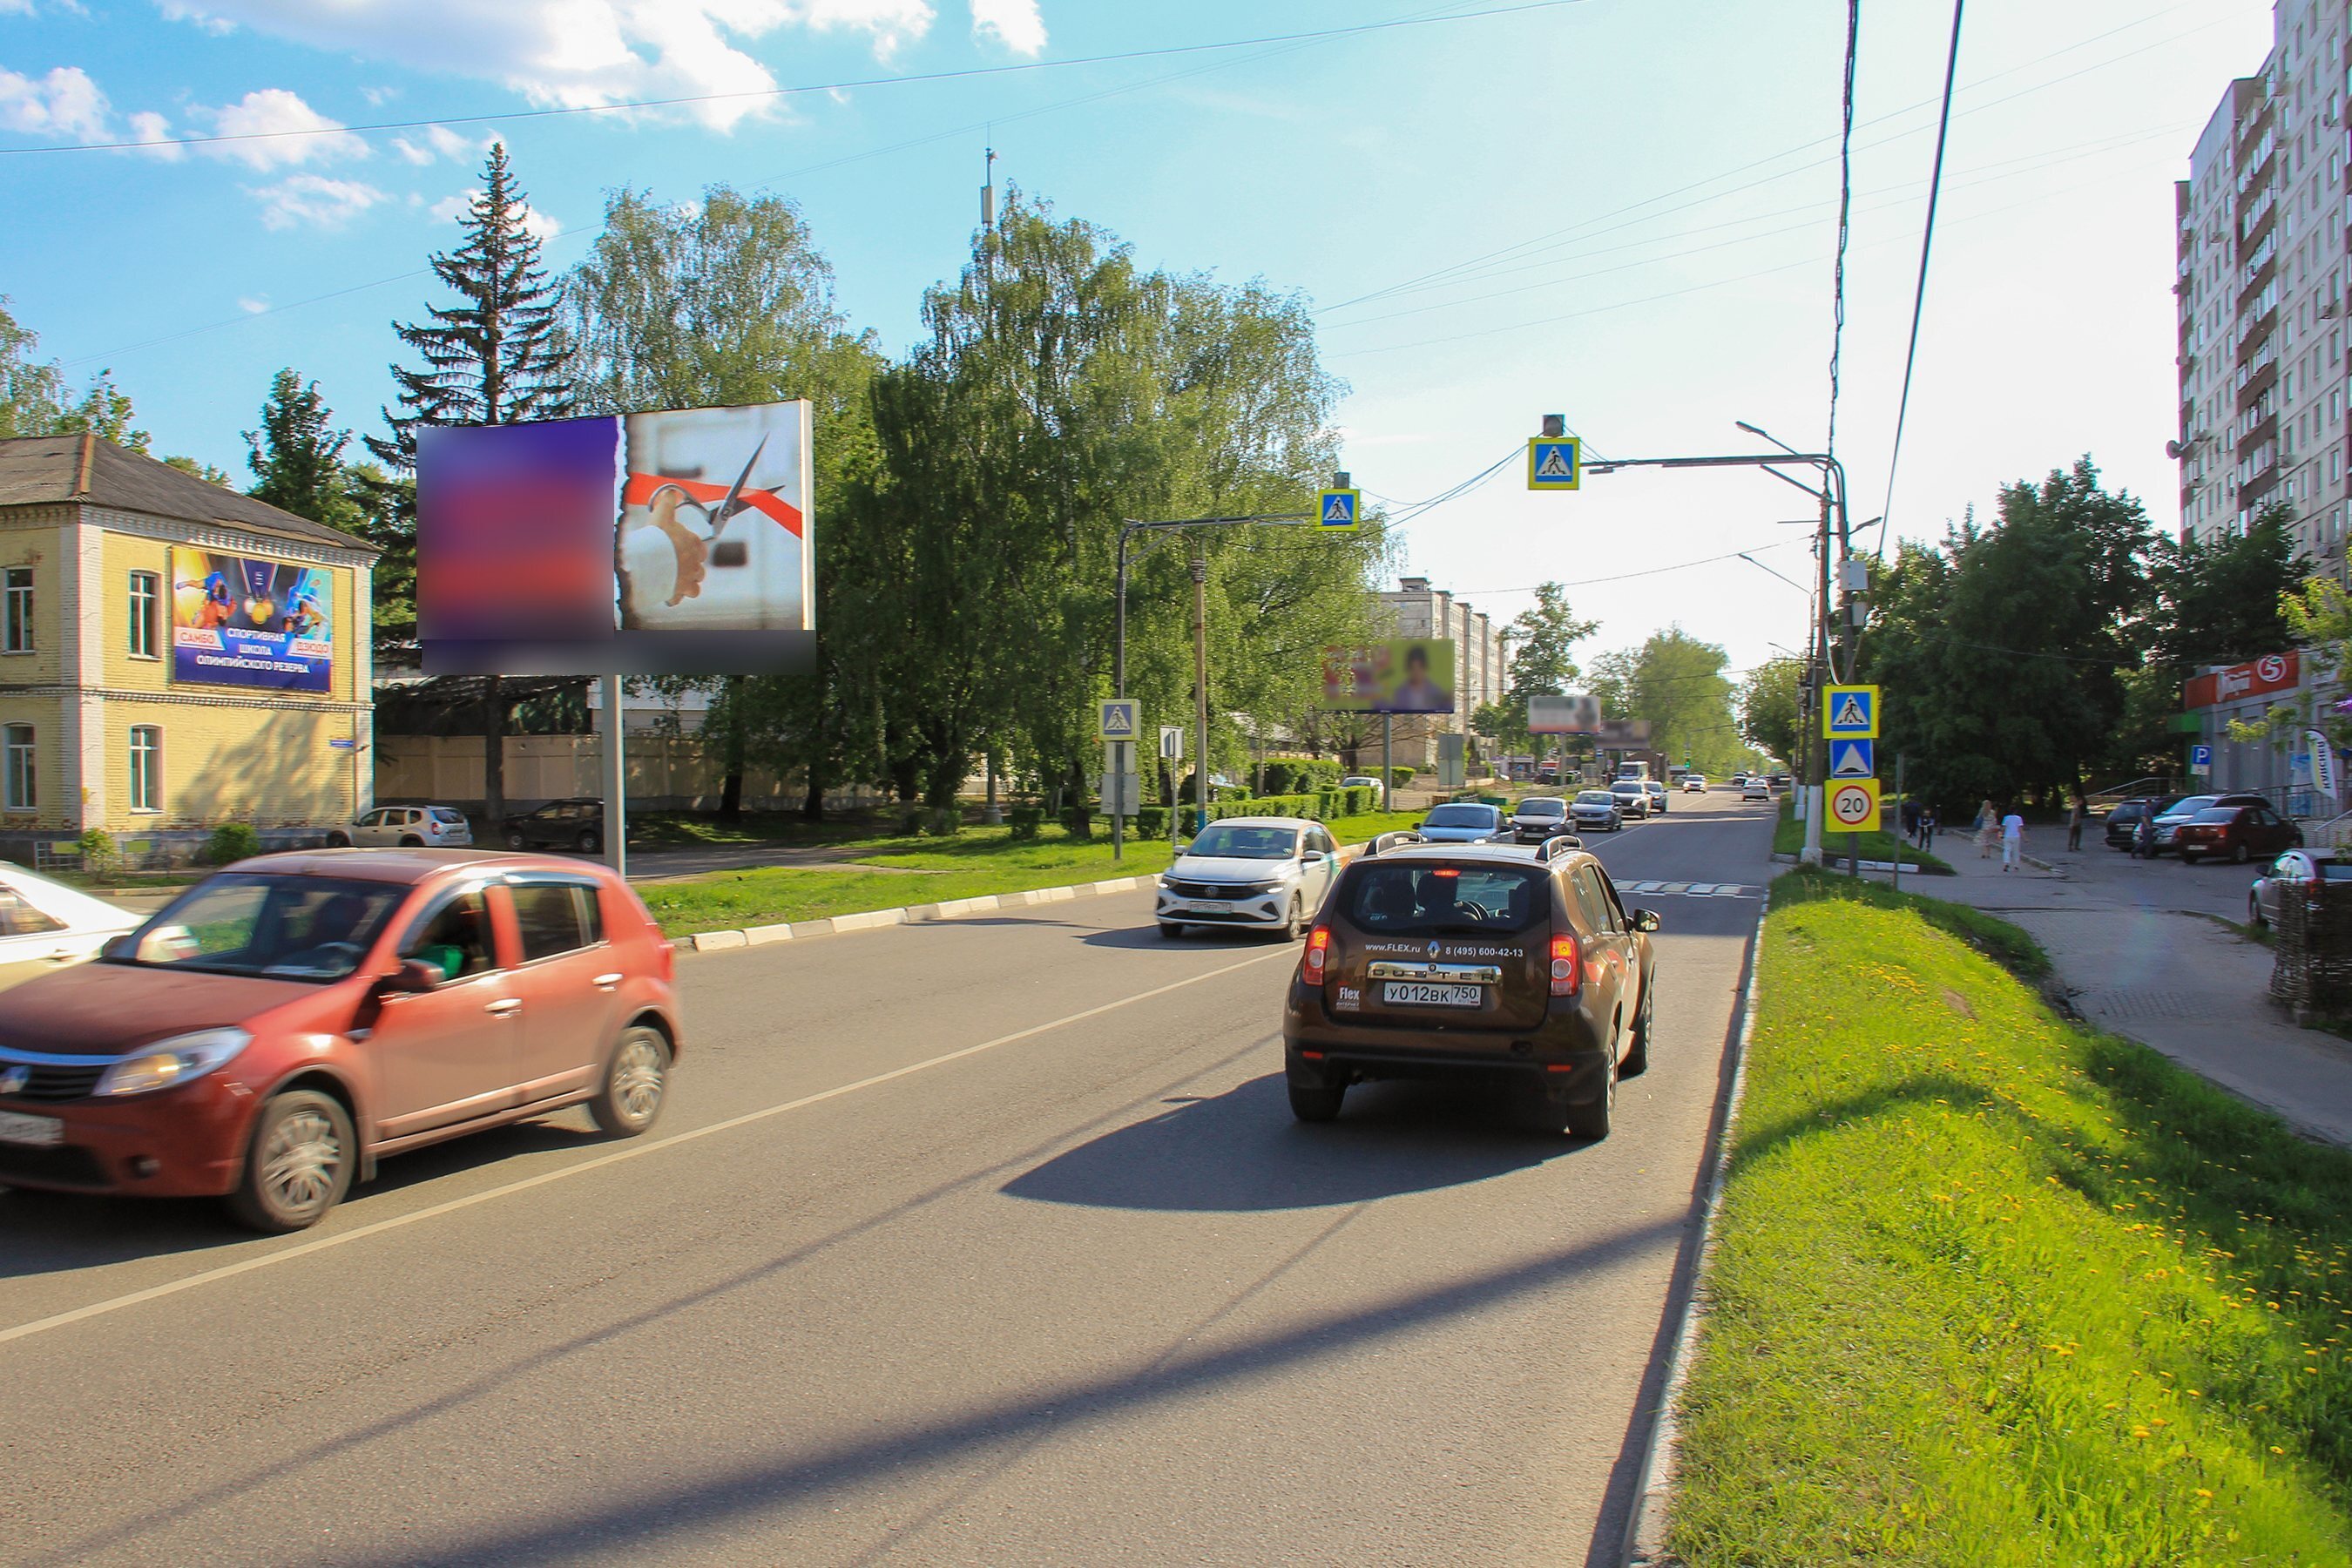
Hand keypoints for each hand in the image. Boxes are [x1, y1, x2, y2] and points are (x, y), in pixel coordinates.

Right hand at [648, 488, 708, 605]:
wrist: (649, 559)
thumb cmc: (657, 537)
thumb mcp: (662, 515)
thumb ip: (667, 503)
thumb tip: (670, 491)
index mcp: (694, 545)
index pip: (701, 549)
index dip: (692, 550)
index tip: (682, 549)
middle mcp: (695, 563)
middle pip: (699, 569)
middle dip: (690, 568)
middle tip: (676, 565)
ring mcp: (689, 579)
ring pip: (695, 585)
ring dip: (687, 583)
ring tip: (674, 580)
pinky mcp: (680, 591)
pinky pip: (681, 597)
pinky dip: (676, 596)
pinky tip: (668, 593)